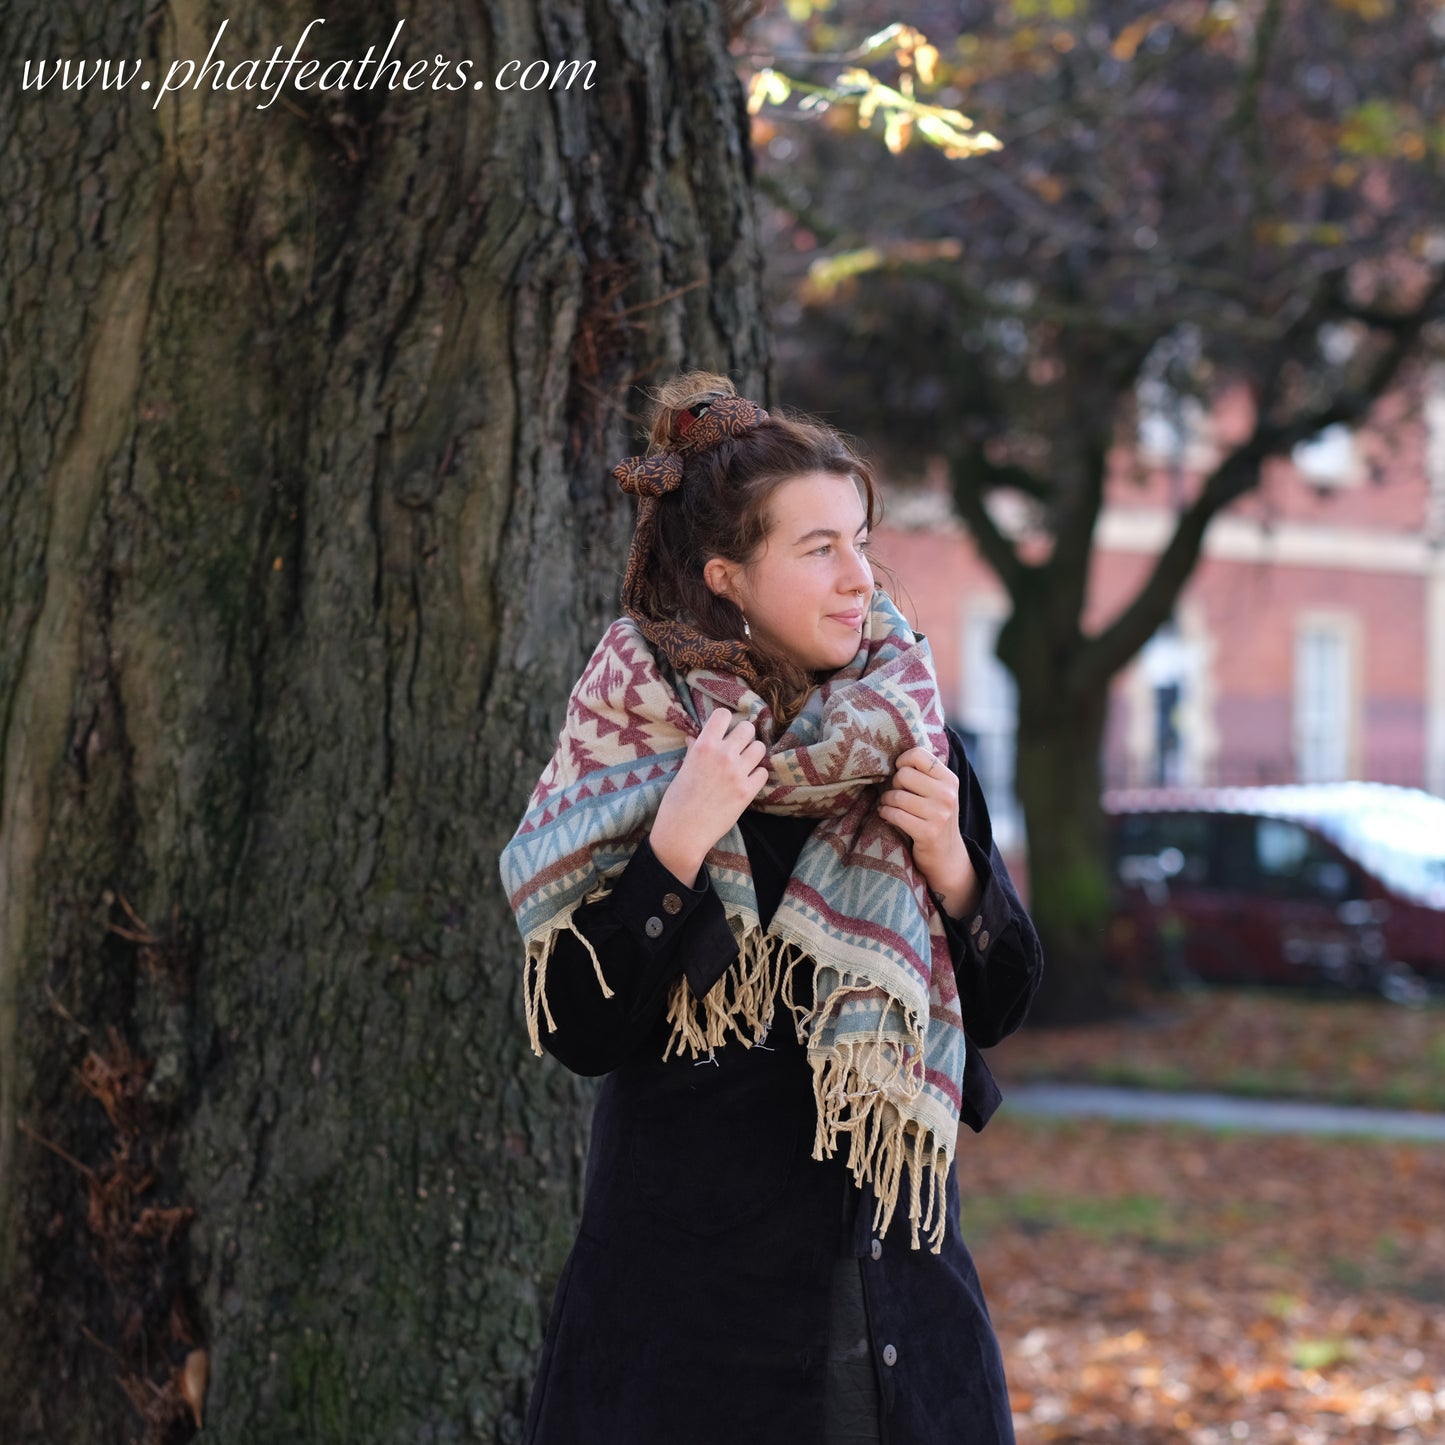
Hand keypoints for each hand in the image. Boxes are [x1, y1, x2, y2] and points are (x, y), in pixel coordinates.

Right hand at [649, 707, 767, 884]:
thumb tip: (695, 738)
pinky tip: (746, 781)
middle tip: (737, 748)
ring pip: (760, 748)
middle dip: (743, 737)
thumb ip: (694, 751)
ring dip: (753, 754)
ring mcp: (737, 773)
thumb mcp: (683, 770)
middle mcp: (723, 755)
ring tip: (744, 764)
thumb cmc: (676, 801)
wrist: (683, 832)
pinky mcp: (747, 791)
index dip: (725, 721)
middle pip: (747, 728)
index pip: (723, 715)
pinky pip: (763, 772)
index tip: (724, 731)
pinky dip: (756, 776)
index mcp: (703, 746)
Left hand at [878, 745, 980, 918]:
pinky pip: (894, 814)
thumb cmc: (935, 818)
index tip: (899, 772)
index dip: (902, 761)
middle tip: (895, 795)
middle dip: (893, 785)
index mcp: (949, 779)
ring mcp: (939, 814)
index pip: (918, 754)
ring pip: (896, 796)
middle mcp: (947, 794)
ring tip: (889, 806)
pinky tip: (887, 816)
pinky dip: (885, 814)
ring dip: (886, 802)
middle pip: (902, 775)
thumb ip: (924, 773)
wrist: (948, 857)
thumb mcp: (938, 793)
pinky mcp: (928, 832)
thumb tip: (892, 753)